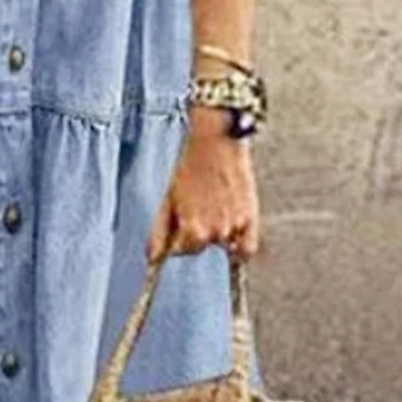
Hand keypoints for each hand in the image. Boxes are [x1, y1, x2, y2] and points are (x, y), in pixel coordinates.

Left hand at [146, 105, 259, 263]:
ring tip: (213, 206)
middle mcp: (215, 232)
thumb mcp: (168, 200)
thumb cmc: (190, 168)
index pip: (181, 251)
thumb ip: (159, 233)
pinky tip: (232, 236)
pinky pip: (246, 250)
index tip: (179, 223)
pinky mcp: (250, 218)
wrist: (217, 142)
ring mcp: (234, 226)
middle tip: (197, 210)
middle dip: (195, 235)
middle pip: (200, 247)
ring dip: (216, 233)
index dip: (177, 238)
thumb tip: (151, 260)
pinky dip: (239, 248)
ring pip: (221, 245)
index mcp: (193, 230)